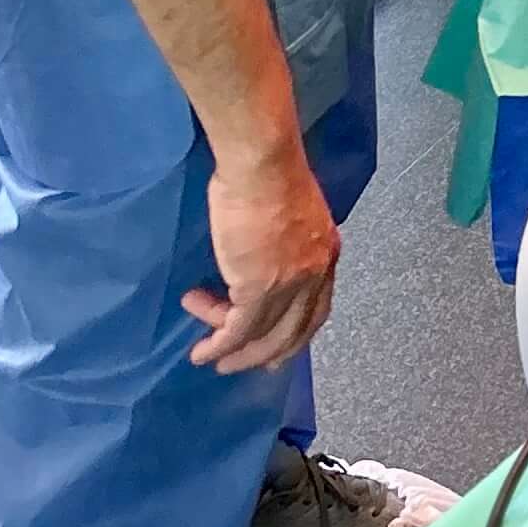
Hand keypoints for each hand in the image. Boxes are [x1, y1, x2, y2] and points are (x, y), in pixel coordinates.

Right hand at [185, 140, 339, 372]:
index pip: (317, 306)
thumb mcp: (287, 210)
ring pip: (263, 335)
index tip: (279, 347)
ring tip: (207, 353)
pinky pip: (237, 330)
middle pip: (294, 330)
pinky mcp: (259, 289)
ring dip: (234, 350)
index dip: (296, 332)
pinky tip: (202, 350)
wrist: (261, 162)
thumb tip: (260, 250)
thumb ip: (281, 237)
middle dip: (267, 352)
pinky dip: (219, 345)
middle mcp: (315, 273)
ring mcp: (290, 283)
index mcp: (325, 251)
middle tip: (242, 363)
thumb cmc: (267, 172)